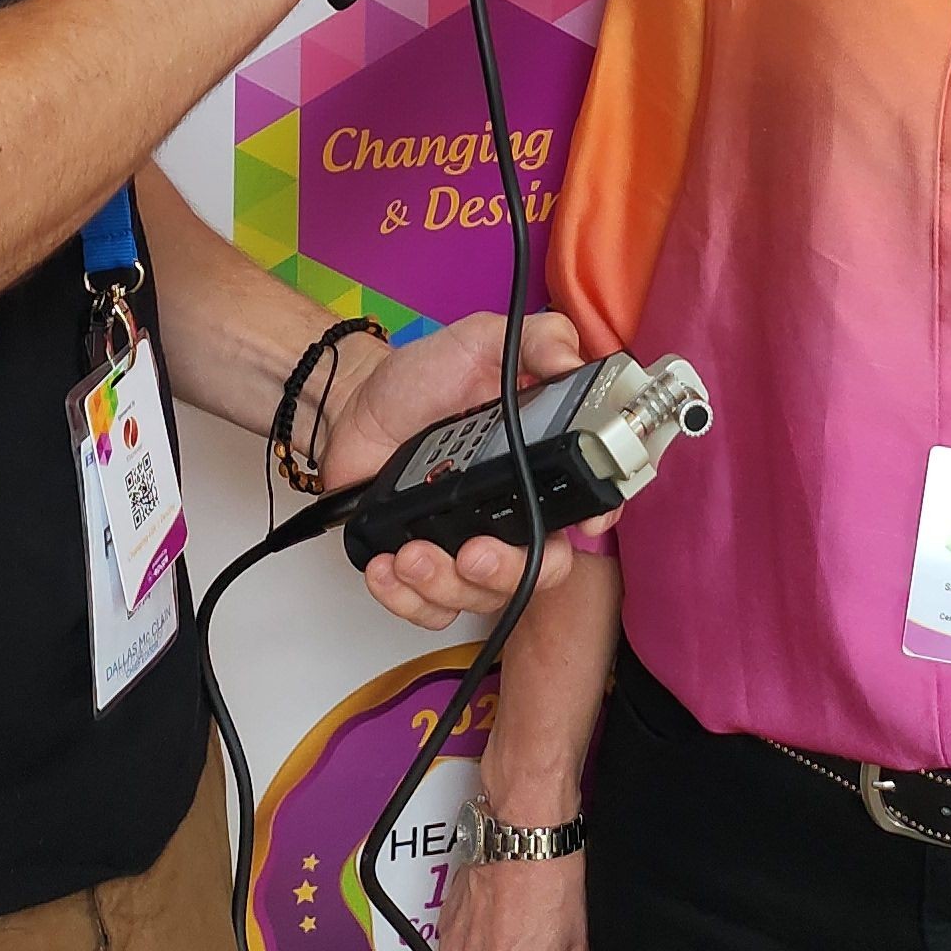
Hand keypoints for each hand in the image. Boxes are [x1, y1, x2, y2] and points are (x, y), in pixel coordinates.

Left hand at [324, 307, 589, 631]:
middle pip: (539, 571)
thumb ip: (535, 340)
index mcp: (537, 467)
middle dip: (508, 572)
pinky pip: (429, 610)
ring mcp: (466, 544)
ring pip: (481, 596)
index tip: (583, 525)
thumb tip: (575, 359)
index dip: (595, 519)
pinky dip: (406, 600)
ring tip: (410, 553)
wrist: (356, 406)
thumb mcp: (481, 342)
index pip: (588, 504)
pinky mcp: (422, 567)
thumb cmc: (422, 380)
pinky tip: (388, 568)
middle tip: (473, 551)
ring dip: (445, 584)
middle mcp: (510, 514)